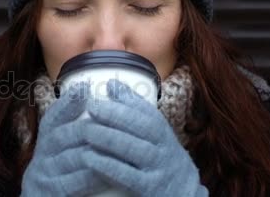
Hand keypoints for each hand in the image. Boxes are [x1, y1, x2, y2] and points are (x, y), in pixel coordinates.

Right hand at [21, 81, 110, 196]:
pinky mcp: (49, 192)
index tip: (85, 87)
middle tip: (109, 121)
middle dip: (87, 127)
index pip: (53, 116)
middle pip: (62, 135)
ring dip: (94, 151)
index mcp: (46, 137)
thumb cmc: (62, 167)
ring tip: (116, 146)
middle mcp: (42, 153)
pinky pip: (71, 184)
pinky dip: (91, 178)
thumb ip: (72, 120)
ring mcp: (44, 174)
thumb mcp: (64, 143)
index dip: (68, 101)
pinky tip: (108, 174)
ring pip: (70, 158)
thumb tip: (88, 88)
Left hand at [82, 79, 208, 195]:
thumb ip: (132, 109)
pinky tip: (91, 159)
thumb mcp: (152, 133)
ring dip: (110, 139)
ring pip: (136, 150)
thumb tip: (111, 84)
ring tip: (87, 131)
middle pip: (143, 128)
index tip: (103, 93)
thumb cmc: (158, 158)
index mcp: (163, 132)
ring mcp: (159, 169)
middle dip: (116, 116)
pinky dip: (109, 166)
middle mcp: (164, 148)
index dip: (126, 102)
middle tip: (91, 109)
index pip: (148, 113)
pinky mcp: (150, 189)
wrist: (182, 193)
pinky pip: (129, 176)